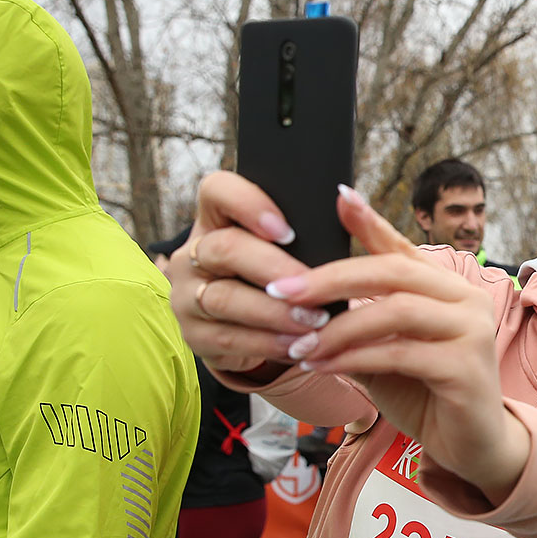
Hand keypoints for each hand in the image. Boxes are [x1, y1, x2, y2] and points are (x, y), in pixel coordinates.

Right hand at [169, 171, 329, 374]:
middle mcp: (194, 253)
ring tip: (313, 321)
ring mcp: (187, 294)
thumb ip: (313, 229)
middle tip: (312, 285)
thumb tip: (348, 200)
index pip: (217, 191)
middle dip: (273, 269)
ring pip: (224, 298)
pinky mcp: (194, 335)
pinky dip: (266, 344)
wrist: (256, 331)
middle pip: (225, 249)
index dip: (249, 205)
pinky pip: (227, 339)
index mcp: (217, 220)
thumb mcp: (294, 251)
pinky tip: (296, 346)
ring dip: (274, 312)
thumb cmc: (283, 278)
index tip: (288, 232)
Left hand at [265, 185, 529, 504]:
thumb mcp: (385, 351)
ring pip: (395, 310)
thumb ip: (360, 322)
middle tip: (282, 290)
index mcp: (447, 288)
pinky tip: (323, 366)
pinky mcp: (467, 367)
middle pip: (394, 271)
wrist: (470, 446)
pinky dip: (354, 357)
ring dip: (338, 328)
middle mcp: (467, 299)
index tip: (336, 195)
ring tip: (299, 345)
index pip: (402, 247)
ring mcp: (473, 330)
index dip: (370, 221)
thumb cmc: (426, 394)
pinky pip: (400, 352)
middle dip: (332, 278)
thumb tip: (305, 297)